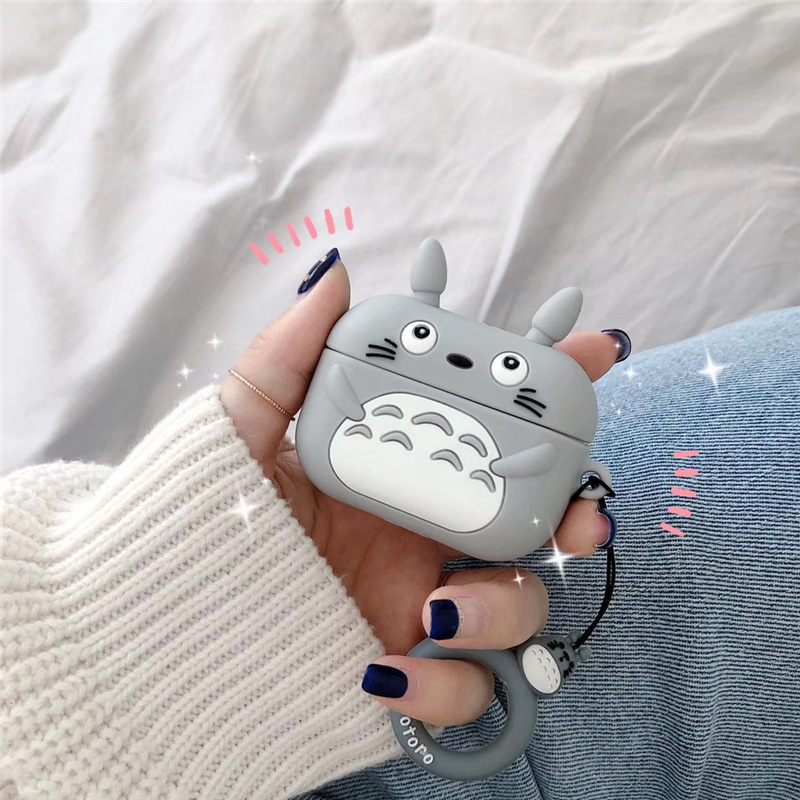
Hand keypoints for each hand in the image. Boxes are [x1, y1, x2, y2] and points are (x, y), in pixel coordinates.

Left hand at [220, 252, 621, 727]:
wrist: (176, 612)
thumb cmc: (213, 512)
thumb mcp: (243, 427)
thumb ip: (288, 354)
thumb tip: (334, 275)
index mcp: (407, 467)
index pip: (495, 422)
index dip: (552, 385)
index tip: (594, 350)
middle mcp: (429, 530)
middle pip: (538, 516)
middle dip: (578, 511)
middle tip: (580, 512)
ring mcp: (429, 599)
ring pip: (523, 605)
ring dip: (505, 606)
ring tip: (439, 609)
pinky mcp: (413, 666)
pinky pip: (467, 691)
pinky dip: (444, 686)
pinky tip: (385, 668)